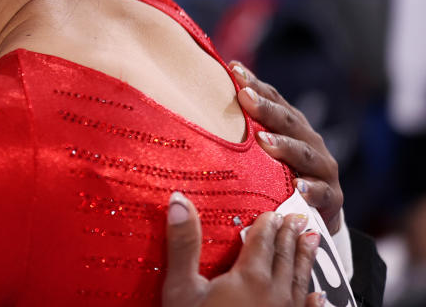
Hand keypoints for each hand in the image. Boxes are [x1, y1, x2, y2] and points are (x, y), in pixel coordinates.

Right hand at [162, 191, 325, 306]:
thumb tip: (178, 201)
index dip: (268, 224)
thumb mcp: (181, 288)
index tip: (275, 211)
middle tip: (298, 218)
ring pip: (299, 281)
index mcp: (250, 277)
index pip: (262, 241)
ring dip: (305, 259)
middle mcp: (275, 294)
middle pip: (284, 257)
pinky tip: (319, 297)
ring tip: (312, 241)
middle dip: (290, 235)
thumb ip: (184, 244)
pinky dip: (314, 303)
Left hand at [232, 62, 343, 233]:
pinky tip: (298, 186)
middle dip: (267, 109)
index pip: (274, 100)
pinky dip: (311, 190)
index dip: (255, 84)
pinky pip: (322, 193)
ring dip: (285, 146)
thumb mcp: (263, 149)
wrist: (312, 214)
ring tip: (264, 141)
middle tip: (245, 97)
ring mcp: (322, 169)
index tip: (233, 69)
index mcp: (292, 125)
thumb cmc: (280, 173)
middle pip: (288, 121)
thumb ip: (243, 126)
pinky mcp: (331, 198)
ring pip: (304, 154)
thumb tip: (205, 92)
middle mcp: (309, 141)